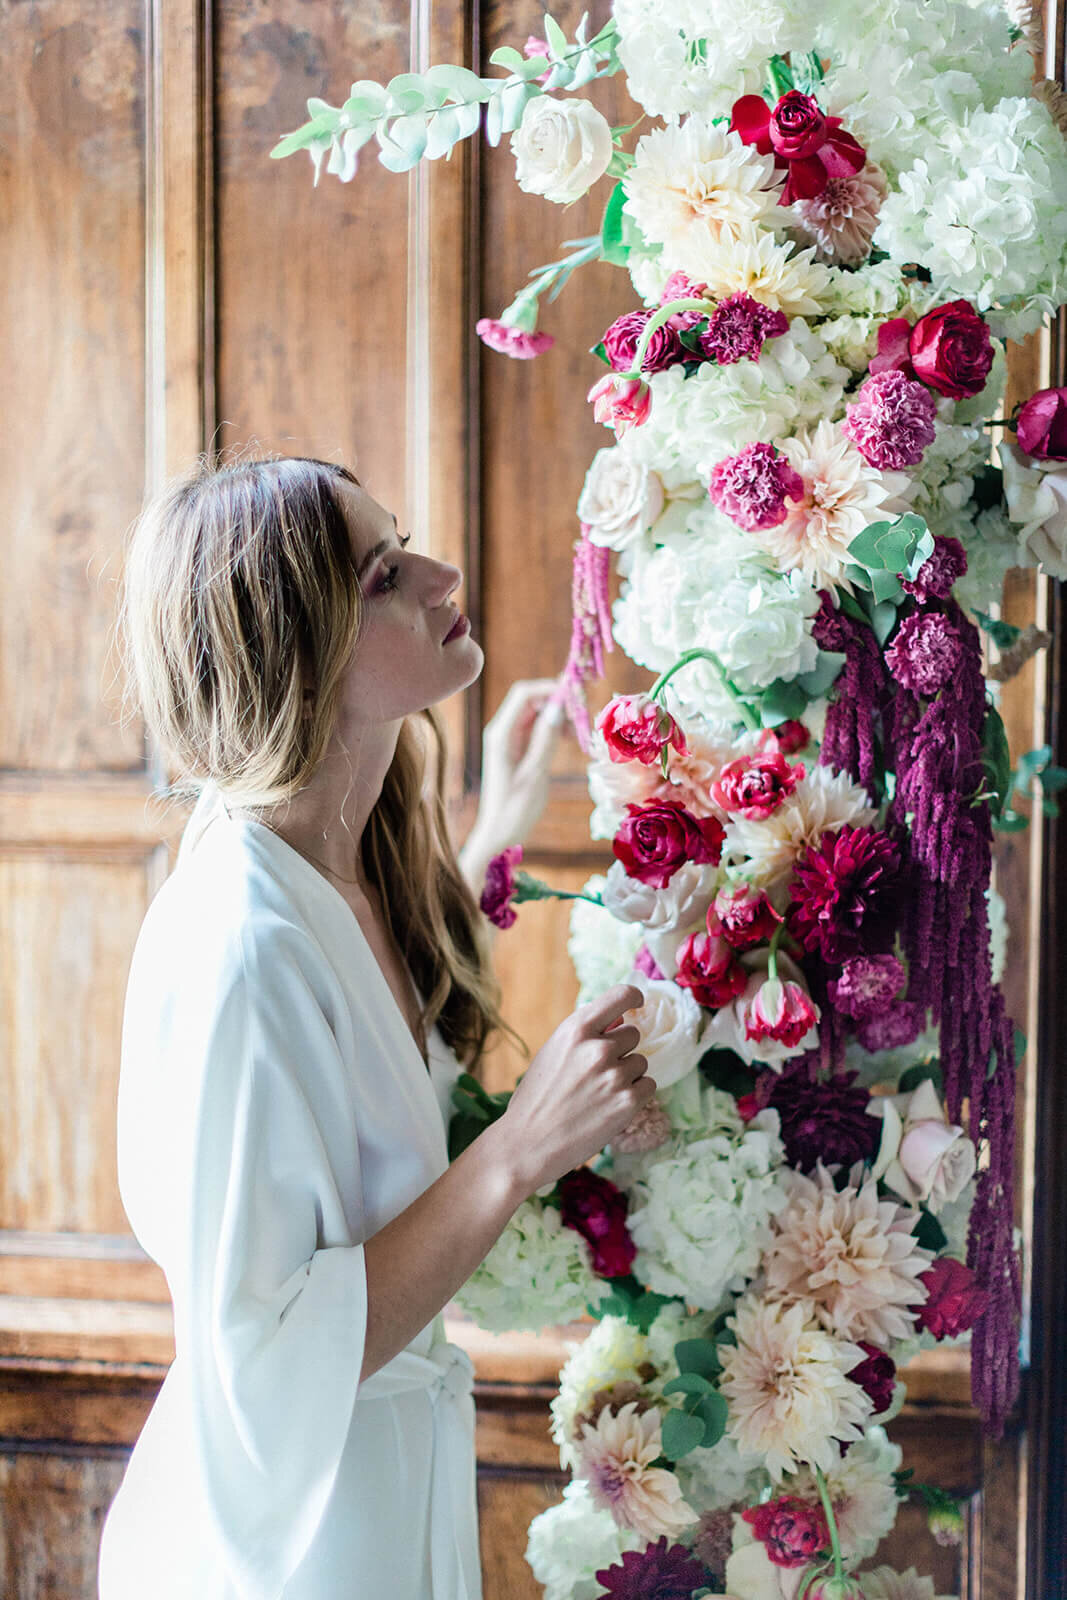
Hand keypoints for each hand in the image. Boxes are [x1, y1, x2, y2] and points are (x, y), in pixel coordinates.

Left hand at [463, 678, 565, 873]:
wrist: (499, 835)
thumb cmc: (514, 809)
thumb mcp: (534, 774)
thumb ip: (545, 739)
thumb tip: (559, 708)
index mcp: (501, 734)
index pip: (525, 694)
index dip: (550, 688)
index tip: (577, 695)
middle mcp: (503, 731)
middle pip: (533, 700)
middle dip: (559, 701)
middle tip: (585, 714)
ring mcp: (511, 740)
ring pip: (538, 714)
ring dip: (560, 716)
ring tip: (580, 732)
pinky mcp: (519, 750)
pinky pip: (539, 730)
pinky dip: (556, 730)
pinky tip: (572, 740)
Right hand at [490, 983, 653, 1196]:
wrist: (526, 1144)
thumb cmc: (535, 1099)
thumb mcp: (552, 1052)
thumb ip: (584, 1036)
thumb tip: (620, 1022)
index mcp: (575, 1029)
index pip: (620, 995)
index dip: (634, 997)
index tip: (638, 1003)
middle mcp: (598, 1048)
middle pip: (633, 1034)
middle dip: (621, 1050)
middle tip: (598, 1073)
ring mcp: (615, 1076)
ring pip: (641, 1062)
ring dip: (628, 1075)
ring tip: (599, 1094)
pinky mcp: (627, 1103)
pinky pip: (648, 1086)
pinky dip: (635, 1096)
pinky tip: (610, 1107)